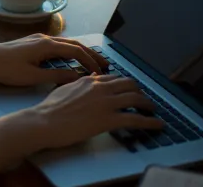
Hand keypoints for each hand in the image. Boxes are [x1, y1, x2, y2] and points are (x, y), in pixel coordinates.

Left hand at [0, 33, 108, 86]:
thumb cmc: (6, 69)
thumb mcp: (32, 77)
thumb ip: (56, 76)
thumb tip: (77, 77)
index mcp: (47, 45)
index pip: (76, 51)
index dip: (90, 61)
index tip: (101, 73)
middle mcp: (45, 38)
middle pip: (74, 44)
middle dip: (91, 54)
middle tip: (105, 65)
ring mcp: (38, 39)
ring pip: (66, 44)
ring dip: (80, 52)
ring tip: (92, 62)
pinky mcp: (32, 42)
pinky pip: (57, 45)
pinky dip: (69, 51)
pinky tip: (71, 60)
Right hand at [20, 75, 164, 150]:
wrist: (45, 121)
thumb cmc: (50, 108)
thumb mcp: (65, 88)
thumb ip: (80, 83)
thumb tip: (91, 77)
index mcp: (90, 81)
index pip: (115, 78)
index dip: (126, 85)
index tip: (130, 90)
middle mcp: (101, 88)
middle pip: (130, 85)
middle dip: (140, 91)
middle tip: (144, 100)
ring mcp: (106, 103)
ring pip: (136, 99)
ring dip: (148, 105)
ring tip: (153, 111)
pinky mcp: (109, 119)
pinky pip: (136, 119)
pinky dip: (150, 122)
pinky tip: (158, 125)